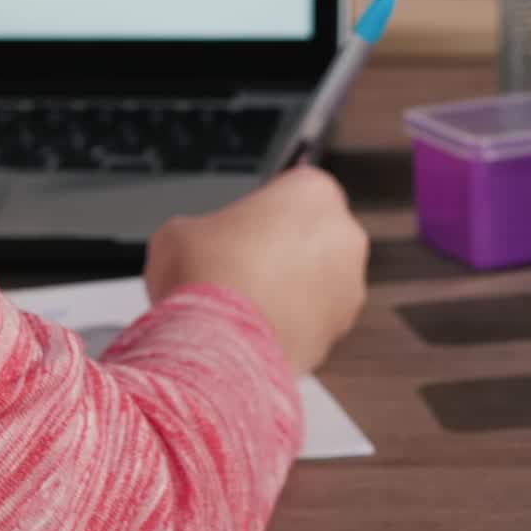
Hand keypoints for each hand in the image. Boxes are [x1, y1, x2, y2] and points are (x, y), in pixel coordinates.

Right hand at [143, 167, 368, 374]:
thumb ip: (204, 226)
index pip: (298, 185)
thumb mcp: (182, 229)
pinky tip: (252, 325)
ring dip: (291, 284)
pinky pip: (315, 317)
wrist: (218, 346)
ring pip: (320, 278)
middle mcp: (343, 237)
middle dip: (284, 244)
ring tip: (243, 297)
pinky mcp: (339, 333)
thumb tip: (198, 242)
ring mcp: (348, 289)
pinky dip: (292, 321)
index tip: (247, 218)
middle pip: (315, 232)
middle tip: (241, 257)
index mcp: (313, 192)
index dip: (267, 203)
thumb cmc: (207, 277)